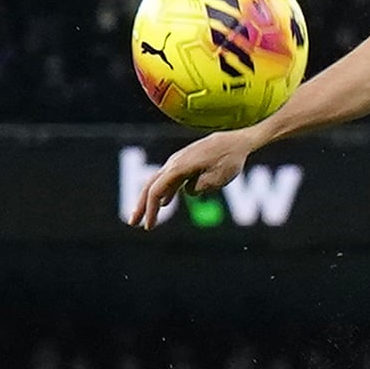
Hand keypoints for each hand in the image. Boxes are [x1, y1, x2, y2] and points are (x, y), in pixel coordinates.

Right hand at [129, 130, 252, 228]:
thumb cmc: (229, 160)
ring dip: (150, 200)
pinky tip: (165, 203)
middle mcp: (174, 162)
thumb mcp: (216, 179)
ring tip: (145, 216)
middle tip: (133, 223)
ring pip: (158, 182)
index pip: (156, 191)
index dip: (150, 210)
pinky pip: (170, 179)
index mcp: (179, 167)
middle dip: (141, 206)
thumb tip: (188, 192)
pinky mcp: (186, 162)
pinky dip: (165, 192)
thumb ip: (198, 188)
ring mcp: (178, 161)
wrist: (236, 141)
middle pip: (150, 186)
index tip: (149, 227)